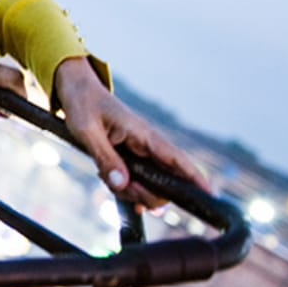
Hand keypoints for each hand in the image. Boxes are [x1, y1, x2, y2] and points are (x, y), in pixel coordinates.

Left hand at [53, 57, 209, 207]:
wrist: (76, 90)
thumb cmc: (83, 104)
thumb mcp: (87, 131)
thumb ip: (105, 157)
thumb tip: (122, 184)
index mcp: (144, 134)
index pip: (177, 160)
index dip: (195, 179)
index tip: (210, 196)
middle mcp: (148, 145)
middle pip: (165, 183)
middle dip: (145, 194)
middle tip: (119, 186)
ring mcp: (140, 152)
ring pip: (149, 186)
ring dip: (130, 191)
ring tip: (105, 176)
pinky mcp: (130, 157)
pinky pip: (136, 181)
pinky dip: (125, 188)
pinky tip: (114, 185)